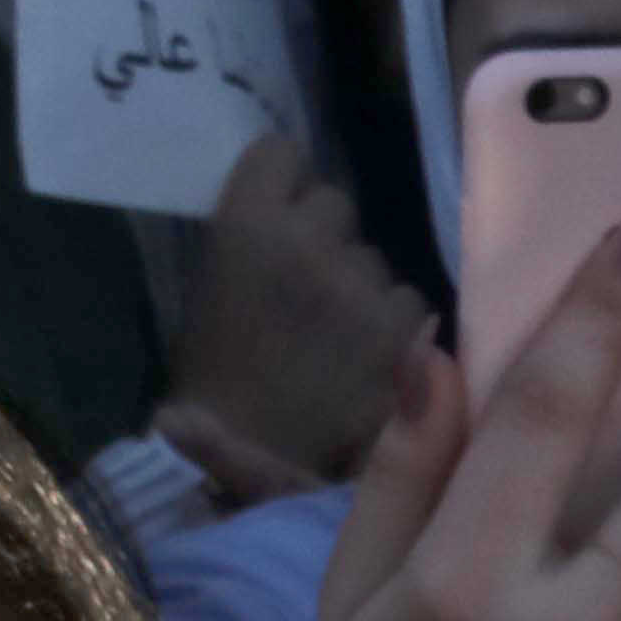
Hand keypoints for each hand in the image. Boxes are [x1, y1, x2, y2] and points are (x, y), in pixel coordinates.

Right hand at [161, 126, 422, 489]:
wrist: (241, 467)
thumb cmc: (212, 382)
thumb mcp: (208, 290)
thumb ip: (253, 239)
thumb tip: (293, 211)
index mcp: (246, 225)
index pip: (282, 153)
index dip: (283, 184)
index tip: (279, 214)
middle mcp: (309, 242)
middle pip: (336, 204)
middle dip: (326, 240)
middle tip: (308, 292)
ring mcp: (363, 288)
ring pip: (378, 261)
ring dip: (363, 290)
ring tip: (336, 341)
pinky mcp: (405, 335)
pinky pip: (412, 308)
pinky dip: (396, 333)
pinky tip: (368, 366)